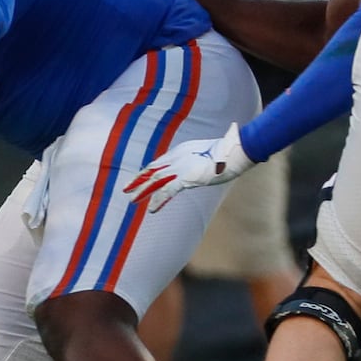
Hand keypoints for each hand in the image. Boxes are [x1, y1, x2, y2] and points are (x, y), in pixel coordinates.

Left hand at [124, 123, 252, 211]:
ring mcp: (180, 168)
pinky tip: (151, 210)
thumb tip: (208, 161)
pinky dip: (158, 200)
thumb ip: (204, 156)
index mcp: (181, 151)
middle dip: (139, 180)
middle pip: (152, 170)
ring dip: (142, 191)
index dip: (148, 171)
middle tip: (126, 189)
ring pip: (155, 181)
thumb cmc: (229, 150)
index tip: (140, 178)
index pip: (159, 163)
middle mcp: (176, 158)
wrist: (234, 151)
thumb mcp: (212, 151)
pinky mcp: (185, 178)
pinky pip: (167, 191)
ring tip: (132, 200)